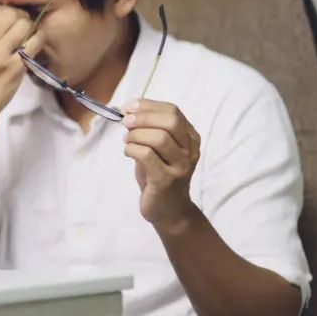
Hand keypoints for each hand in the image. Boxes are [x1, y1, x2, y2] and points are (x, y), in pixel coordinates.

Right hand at [0, 6, 44, 130]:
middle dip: (20, 17)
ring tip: (28, 37)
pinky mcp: (14, 67)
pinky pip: (35, 41)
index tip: (11, 21)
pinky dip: (39, 39)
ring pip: (24, 24)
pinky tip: (35, 44)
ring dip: (30, 28)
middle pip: (10, 14)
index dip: (7, 12)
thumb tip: (6, 13)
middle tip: (22, 28)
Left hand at [122, 99, 201, 230]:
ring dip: (136, 135)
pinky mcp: (166, 180)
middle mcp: (190, 151)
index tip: (129, 107)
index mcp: (191, 138)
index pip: (173, 112)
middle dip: (143, 117)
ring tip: (126, 140)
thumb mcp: (158, 149)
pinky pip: (146, 155)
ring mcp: (181, 166)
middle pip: (170, 122)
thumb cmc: (160, 174)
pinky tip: (128, 152)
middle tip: (125, 122)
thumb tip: (128, 111)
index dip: (149, 105)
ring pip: (159, 138)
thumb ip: (150, 129)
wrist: (169, 210)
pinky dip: (131, 149)